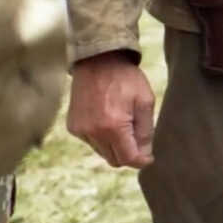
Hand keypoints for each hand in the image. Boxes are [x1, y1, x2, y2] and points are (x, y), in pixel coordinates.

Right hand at [66, 54, 156, 168]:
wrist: (97, 61)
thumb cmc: (126, 79)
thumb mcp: (145, 102)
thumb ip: (146, 132)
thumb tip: (145, 156)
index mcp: (113, 127)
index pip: (128, 158)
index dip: (141, 161)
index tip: (149, 157)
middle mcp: (93, 132)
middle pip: (114, 160)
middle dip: (128, 154)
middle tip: (138, 137)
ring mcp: (80, 130)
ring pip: (102, 152)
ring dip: (114, 146)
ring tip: (123, 123)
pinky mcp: (73, 127)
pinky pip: (91, 142)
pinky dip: (102, 138)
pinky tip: (108, 119)